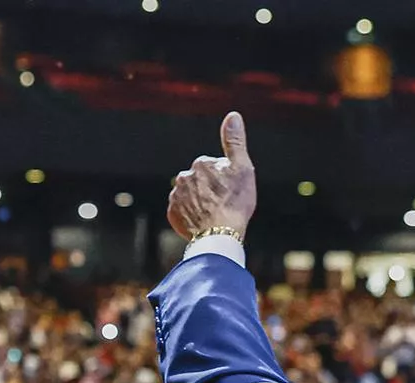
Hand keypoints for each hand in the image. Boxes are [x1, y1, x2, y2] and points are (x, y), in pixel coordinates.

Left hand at [168, 112, 256, 239]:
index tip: (232, 191)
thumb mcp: (242, 168)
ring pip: (191, 196)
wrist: (219, 234)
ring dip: (200, 202)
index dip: (226, 179)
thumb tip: (233, 115)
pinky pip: (182, 211)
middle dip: (210, 189)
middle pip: (201, 181)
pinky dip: (191, 215)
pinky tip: (202, 221)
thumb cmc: (235, 202)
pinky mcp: (172, 214)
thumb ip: (235, 141)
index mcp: (201, 163)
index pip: (215, 168)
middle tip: (224, 204)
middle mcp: (183, 177)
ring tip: (213, 214)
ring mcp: (176, 196)